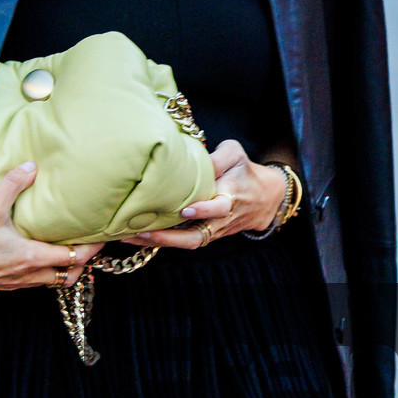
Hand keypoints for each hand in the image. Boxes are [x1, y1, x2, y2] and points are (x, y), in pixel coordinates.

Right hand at [0, 163, 99, 297]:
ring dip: (62, 269)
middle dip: (83, 262)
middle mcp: (28, 274)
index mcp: (32, 257)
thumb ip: (11, 185)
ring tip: (65, 249)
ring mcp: (15, 283)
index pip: (75, 257)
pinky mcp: (2, 285)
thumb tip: (30, 166)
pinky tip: (33, 255)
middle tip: (88, 244)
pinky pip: (32, 281)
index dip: (92, 247)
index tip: (103, 236)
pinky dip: (42, 271)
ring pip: (50, 281)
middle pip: (70, 276)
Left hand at [133, 140, 289, 250]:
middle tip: (143, 231)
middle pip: (197, 237)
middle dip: (169, 238)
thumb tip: (189, 159)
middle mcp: (222, 220)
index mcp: (232, 197)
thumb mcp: (236, 154)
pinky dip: (163, 241)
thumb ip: (216, 157)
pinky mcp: (207, 235)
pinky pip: (184, 242)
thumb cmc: (245, 171)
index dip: (204, 210)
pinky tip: (139, 235)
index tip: (186, 210)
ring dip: (159, 242)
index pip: (220, 208)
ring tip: (131, 236)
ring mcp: (213, 231)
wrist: (266, 198)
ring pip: (187, 243)